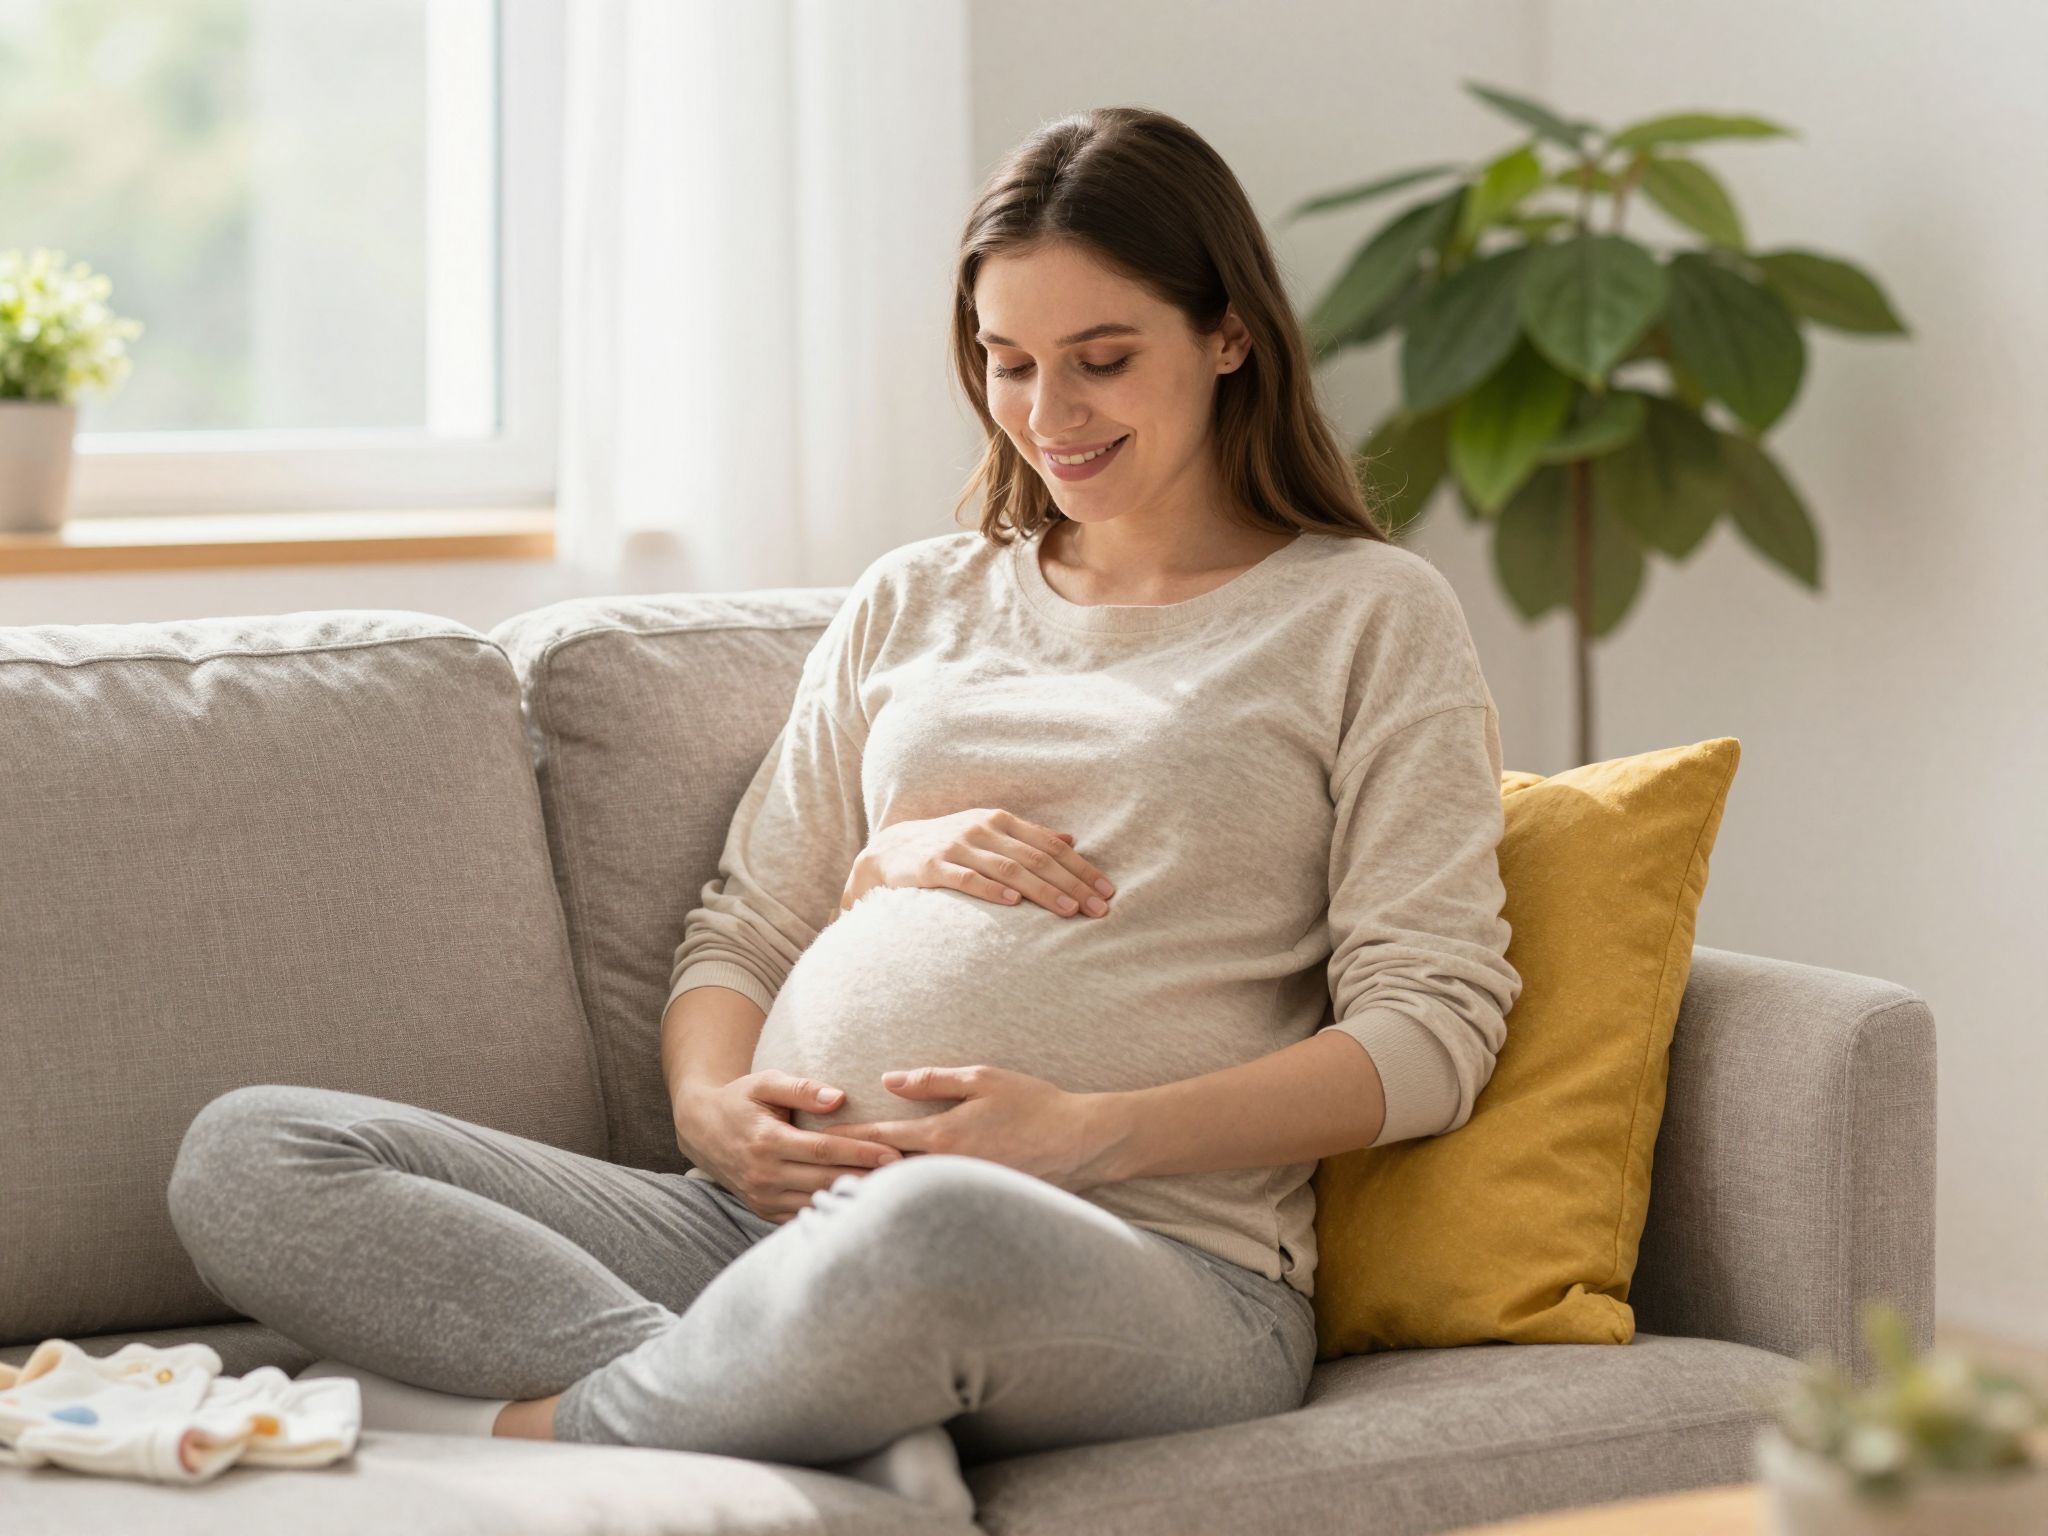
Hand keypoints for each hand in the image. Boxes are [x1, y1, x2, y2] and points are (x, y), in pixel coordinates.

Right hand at [673, 1071, 907, 1224]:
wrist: (700, 1129)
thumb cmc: (740, 1100)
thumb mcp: (764, 1082)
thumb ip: (801, 1088)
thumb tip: (839, 1098)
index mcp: (766, 1140)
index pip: (823, 1150)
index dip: (860, 1152)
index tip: (894, 1153)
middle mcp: (764, 1174)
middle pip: (825, 1181)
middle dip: (867, 1179)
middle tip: (907, 1176)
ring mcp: (762, 1198)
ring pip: (817, 1203)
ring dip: (853, 1199)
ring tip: (892, 1194)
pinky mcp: (763, 1211)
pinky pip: (803, 1218)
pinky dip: (831, 1213)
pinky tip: (860, 1209)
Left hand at [827, 1064, 1126, 1194]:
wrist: (1081, 1142)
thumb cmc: (1035, 1103)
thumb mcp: (983, 1078)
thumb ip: (933, 1079)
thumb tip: (889, 1080)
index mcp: (943, 1135)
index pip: (880, 1140)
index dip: (845, 1140)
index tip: (816, 1142)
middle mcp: (946, 1169)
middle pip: (884, 1178)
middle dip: (848, 1178)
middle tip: (810, 1181)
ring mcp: (961, 1191)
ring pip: (906, 1198)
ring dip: (873, 1197)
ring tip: (837, 1201)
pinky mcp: (977, 1204)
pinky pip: (933, 1207)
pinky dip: (908, 1207)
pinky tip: (892, 1212)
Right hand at [844, 809, 1116, 919]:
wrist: (891, 852)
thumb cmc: (950, 846)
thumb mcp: (989, 835)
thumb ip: (1028, 838)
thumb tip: (1072, 841)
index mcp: (1000, 821)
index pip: (1050, 846)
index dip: (1081, 868)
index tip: (1106, 891)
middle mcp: (981, 829)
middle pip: (1035, 858)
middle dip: (1071, 883)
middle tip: (1098, 908)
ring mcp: (956, 846)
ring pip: (1008, 869)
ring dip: (1042, 890)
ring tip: (1068, 910)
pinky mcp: (933, 866)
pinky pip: (967, 878)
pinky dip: (992, 890)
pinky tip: (1014, 903)